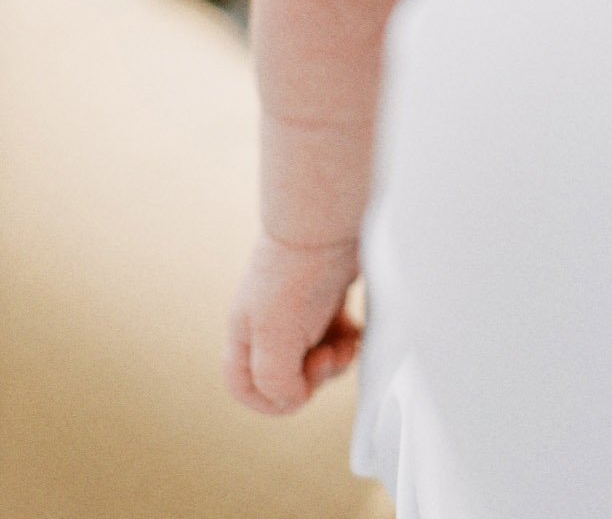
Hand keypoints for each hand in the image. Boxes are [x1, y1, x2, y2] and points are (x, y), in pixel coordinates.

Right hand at [225, 233, 362, 414]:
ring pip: (314, 359)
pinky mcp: (325, 299)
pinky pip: (335, 336)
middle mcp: (268, 325)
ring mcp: (298, 312)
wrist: (329, 223)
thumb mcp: (275, 339)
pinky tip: (355, 331)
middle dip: (312, 377)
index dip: (269, 402)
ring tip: (346, 343)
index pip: (244, 387)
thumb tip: (292, 399)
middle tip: (328, 355)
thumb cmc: (298, 278)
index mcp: (246, 335)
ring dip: (335, 361)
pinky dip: (347, 341)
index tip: (300, 391)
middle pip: (286, 376)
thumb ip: (274, 382)